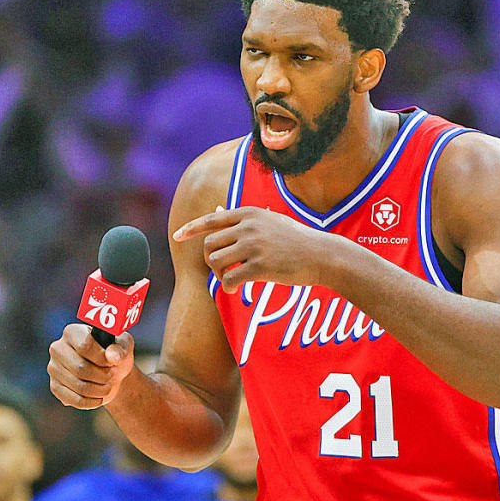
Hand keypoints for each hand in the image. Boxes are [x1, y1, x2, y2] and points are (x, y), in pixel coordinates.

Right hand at [47, 324, 134, 408]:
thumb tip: (112, 356)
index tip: (111, 362)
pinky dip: (92, 401)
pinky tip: (99, 397)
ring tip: (108, 385)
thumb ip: (120, 349)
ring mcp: (53, 368)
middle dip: (103, 376)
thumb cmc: (115, 353)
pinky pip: (75, 400)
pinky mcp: (55, 387)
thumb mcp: (124, 346)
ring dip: (100, 390)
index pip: (84, 346)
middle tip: (112, 375)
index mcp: (72, 332)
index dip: (102, 358)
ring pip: (79, 386)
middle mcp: (58, 348)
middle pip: (81, 368)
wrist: (111, 371)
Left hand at [174, 206, 335, 293]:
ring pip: (215, 261)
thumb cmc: (296, 240)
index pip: (212, 220)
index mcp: (249, 213)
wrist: (322, 255)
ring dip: (218, 275)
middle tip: (222, 271)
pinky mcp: (260, 266)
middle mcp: (249, 227)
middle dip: (210, 260)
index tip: (177, 236)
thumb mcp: (269, 221)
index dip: (191, 229)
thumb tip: (215, 210)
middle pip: (209, 244)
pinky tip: (236, 291)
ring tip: (230, 280)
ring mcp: (254, 246)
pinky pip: (229, 279)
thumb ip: (242, 218)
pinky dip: (227, 288)